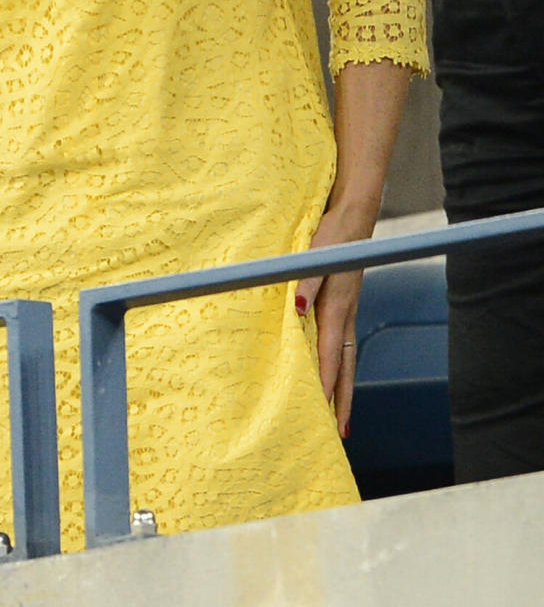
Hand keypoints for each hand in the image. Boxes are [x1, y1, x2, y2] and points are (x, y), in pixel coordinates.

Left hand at [295, 204, 368, 438]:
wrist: (354, 216)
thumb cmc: (330, 235)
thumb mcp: (314, 254)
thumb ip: (306, 280)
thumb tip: (298, 307)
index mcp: (337, 307)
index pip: (330, 356)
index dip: (325, 385)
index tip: (323, 415)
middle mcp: (346, 314)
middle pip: (345, 366)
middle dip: (342, 400)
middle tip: (340, 435)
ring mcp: (348, 310)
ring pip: (347, 357)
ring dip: (343, 387)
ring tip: (341, 417)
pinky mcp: (346, 303)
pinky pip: (345, 343)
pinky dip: (341, 364)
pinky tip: (334, 372)